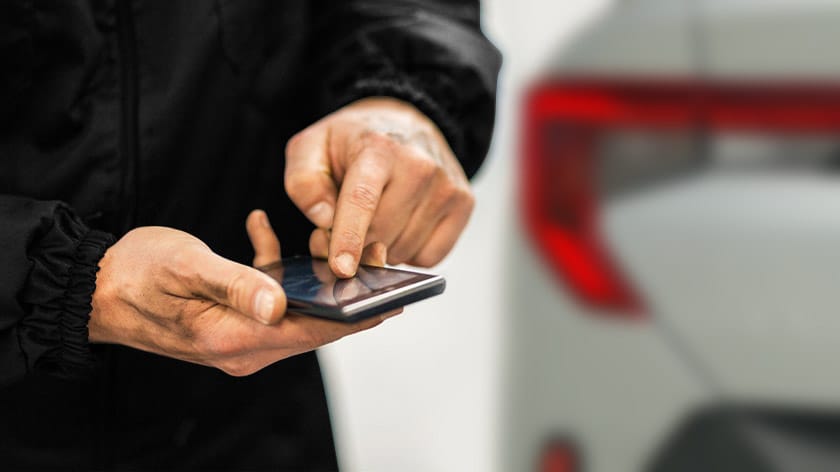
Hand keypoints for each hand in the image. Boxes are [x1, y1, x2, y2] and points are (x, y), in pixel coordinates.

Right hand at [88, 210, 396, 375]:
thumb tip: (282, 303)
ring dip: (313, 278)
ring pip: (295, 309)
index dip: (357, 316)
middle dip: (346, 293)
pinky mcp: (229, 318)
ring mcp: (236, 334)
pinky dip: (271, 266)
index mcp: (235, 339)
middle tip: (377, 257)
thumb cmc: (134, 274)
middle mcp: (242, 346)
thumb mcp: (186, 269)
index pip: (313, 331)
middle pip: (312, 324)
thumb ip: (236, 284)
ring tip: (333, 241)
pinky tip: (262, 230)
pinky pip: (265, 296)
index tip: (396, 299)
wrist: (91, 288)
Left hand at [285, 97, 474, 276]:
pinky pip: (430, 257)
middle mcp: (420, 165)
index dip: (349, 238)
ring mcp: (446, 186)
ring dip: (383, 248)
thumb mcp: (312, 147)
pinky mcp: (464, 204)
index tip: (341, 268)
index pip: (363, 200)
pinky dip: (410, 252)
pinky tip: (402, 225)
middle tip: (346, 227)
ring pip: (404, 250)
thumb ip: (304, 183)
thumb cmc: (353, 143)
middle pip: (381, 234)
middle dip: (357, 244)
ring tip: (377, 219)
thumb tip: (323, 219)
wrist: (403, 122)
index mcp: (378, 148)